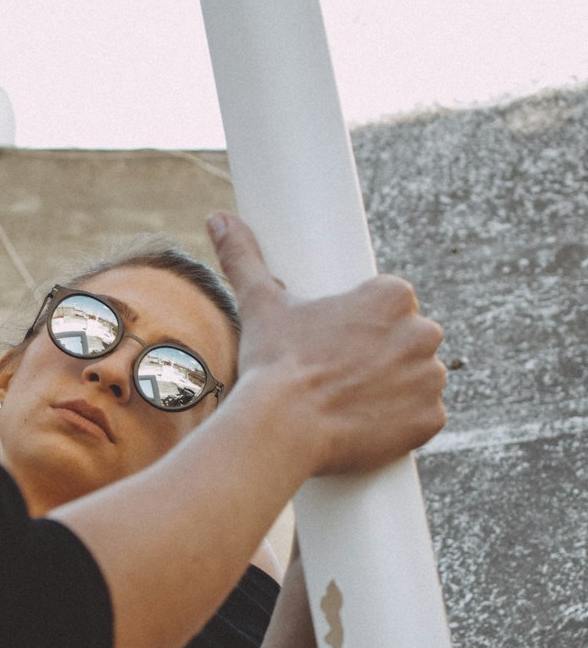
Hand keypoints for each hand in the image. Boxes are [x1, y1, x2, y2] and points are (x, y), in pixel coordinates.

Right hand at [207, 211, 446, 475]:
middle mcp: (422, 332)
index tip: (341, 340)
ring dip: (399, 386)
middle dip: (385, 353)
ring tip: (354, 399)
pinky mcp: (430, 420)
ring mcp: (430, 379)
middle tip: (343, 372)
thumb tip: (217, 218)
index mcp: (392, 296)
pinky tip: (373, 422)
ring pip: (419, 377)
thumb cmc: (274, 364)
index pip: (391, 304)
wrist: (282, 428)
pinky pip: (425, 417)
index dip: (365, 324)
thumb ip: (244, 257)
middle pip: (409, 339)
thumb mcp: (260, 304)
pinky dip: (406, 422)